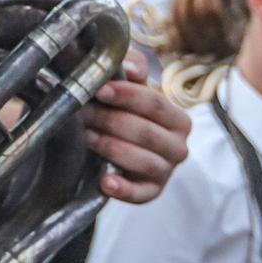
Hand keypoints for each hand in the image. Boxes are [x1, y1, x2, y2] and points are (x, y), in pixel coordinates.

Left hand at [81, 52, 190, 202]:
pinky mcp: (151, 192)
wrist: (117, 143)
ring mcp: (166, 171)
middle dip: (110, 121)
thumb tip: (131, 68)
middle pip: (146, 133)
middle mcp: (178, 147)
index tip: (99, 90)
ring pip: (143, 161)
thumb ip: (133, 69)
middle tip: (83, 113)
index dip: (127, 96)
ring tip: (87, 137)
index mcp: (177, 119)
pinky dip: (124, 190)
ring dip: (112, 148)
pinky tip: (105, 182)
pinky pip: (141, 194)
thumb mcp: (128, 86)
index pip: (155, 104)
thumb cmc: (124, 110)